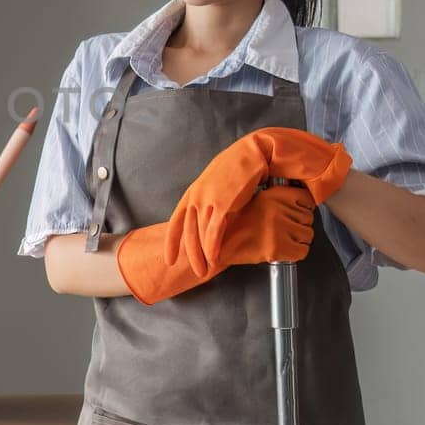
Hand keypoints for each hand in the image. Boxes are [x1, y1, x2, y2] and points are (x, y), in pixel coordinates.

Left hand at [110, 124, 343, 306]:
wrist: (254, 152)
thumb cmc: (239, 167)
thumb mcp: (218, 185)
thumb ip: (211, 201)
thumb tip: (212, 219)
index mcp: (193, 192)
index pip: (176, 221)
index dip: (172, 241)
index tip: (170, 259)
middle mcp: (196, 196)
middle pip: (187, 232)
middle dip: (190, 254)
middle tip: (196, 272)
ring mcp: (208, 200)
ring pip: (199, 235)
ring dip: (202, 255)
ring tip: (206, 271)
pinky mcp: (222, 204)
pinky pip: (214, 231)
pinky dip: (212, 247)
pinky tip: (215, 258)